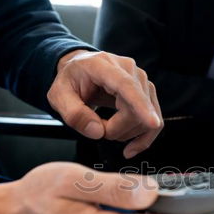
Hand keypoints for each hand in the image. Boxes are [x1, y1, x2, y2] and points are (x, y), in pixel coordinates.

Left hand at [48, 50, 163, 158]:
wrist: (80, 71)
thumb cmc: (71, 80)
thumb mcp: (58, 96)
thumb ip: (74, 114)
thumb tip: (97, 132)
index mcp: (103, 65)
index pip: (126, 86)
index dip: (140, 105)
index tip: (152, 123)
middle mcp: (129, 69)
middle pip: (135, 110)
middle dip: (116, 130)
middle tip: (96, 129)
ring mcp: (142, 81)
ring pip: (146, 119)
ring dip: (126, 134)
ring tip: (106, 128)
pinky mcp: (148, 94)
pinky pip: (154, 122)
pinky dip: (143, 138)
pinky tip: (131, 147)